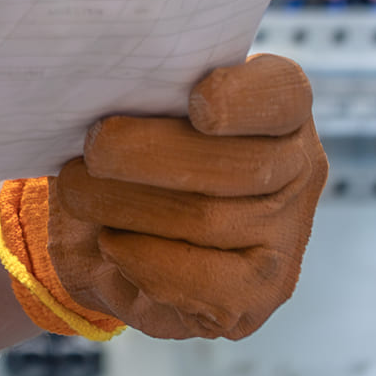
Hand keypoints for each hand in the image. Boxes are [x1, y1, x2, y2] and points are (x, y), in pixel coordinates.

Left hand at [46, 55, 324, 339]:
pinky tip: (111, 244)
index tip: (199, 103)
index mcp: (276, 104)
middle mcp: (296, 165)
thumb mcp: (131, 108)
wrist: (102, 234)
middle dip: (155, 155)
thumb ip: (143, 92)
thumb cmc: (123, 152)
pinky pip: (209, 281)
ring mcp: (286, 231)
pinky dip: (147, 260)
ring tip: (79, 191)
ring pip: (210, 219)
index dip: (246, 99)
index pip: (283, 92)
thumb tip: (105, 87)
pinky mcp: (263, 289)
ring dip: (129, 205)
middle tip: (95, 147)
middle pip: (240, 164)